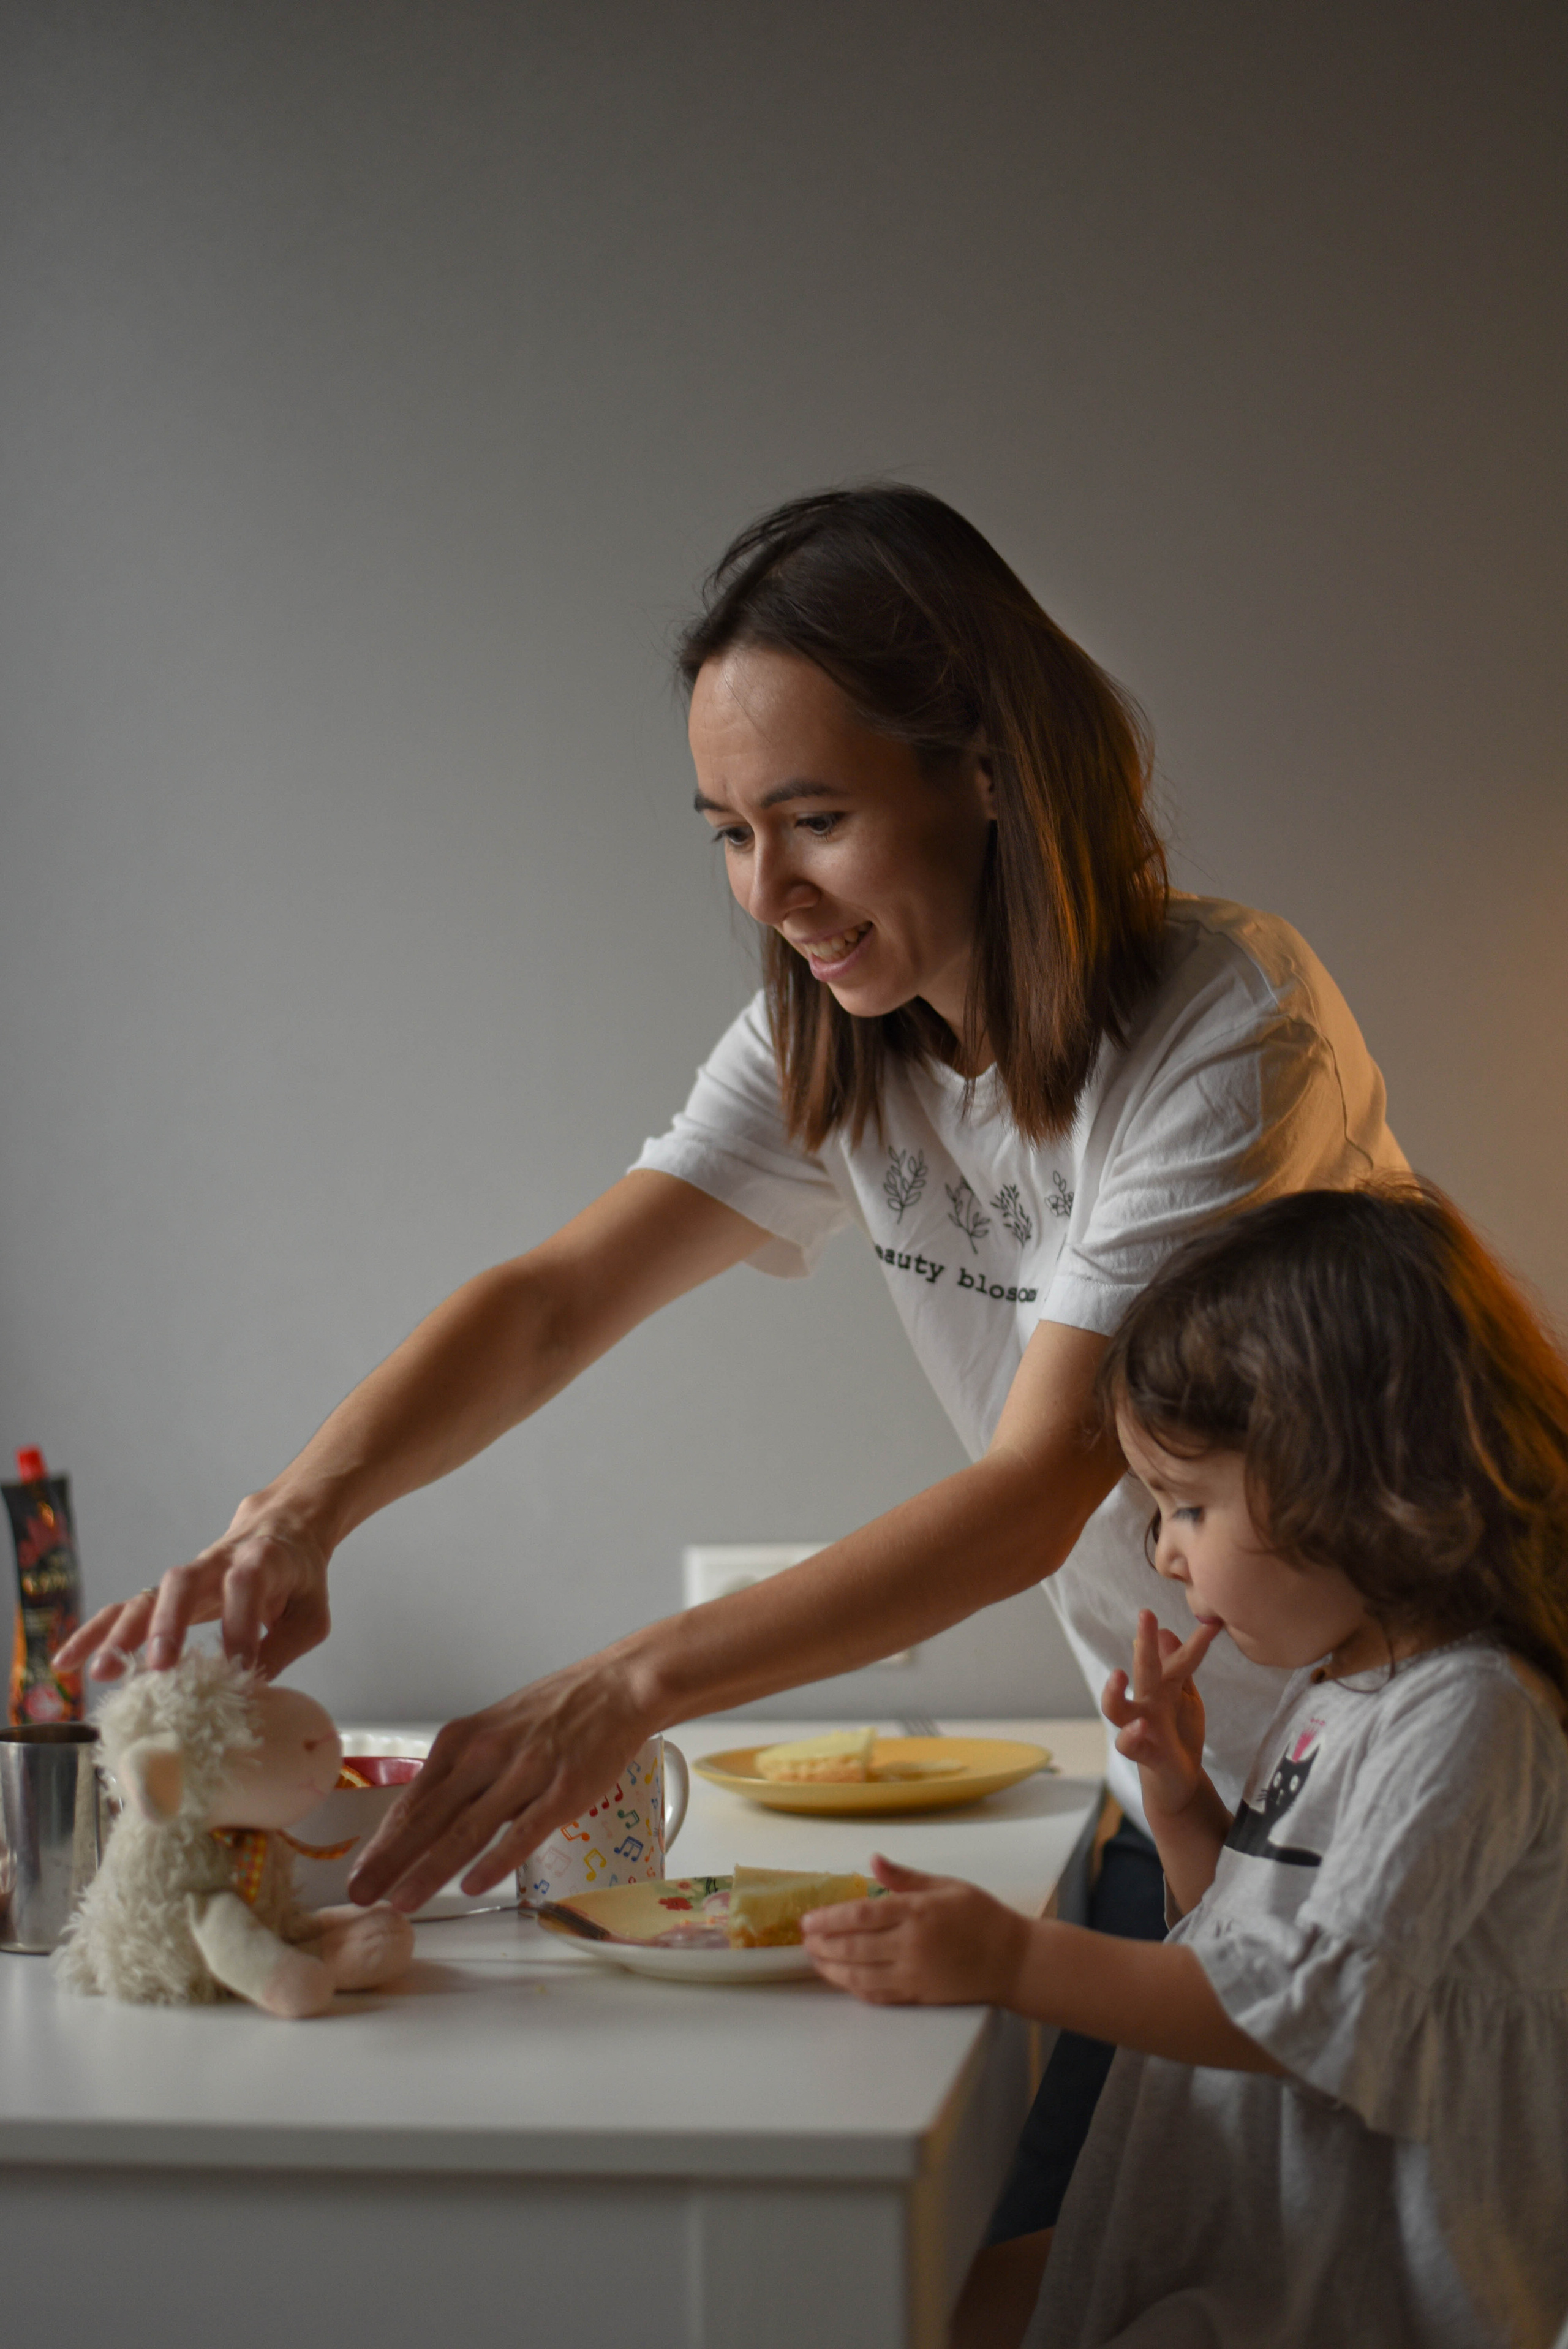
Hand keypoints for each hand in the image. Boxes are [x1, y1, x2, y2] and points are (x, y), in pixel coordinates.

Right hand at [52, 1515, 332, 1681]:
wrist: (282, 1529)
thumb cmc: (298, 1579)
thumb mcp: (312, 1613)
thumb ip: (285, 1647)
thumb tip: (250, 1691)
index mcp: (262, 1559)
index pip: (246, 1582)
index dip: (242, 1623)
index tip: (240, 1668)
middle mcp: (216, 1563)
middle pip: (183, 1582)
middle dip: (169, 1624)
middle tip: (158, 1666)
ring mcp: (185, 1579)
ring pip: (148, 1596)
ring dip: (124, 1634)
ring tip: (104, 1673)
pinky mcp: (163, 1595)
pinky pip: (123, 1608)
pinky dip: (94, 1632)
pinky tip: (66, 1660)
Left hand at [344, 1652, 653, 1912]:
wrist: (615, 1689)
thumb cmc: (553, 1712)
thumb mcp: (493, 1731)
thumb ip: (461, 1774)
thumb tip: (428, 1820)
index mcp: (463, 1740)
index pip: (413, 1800)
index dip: (382, 1841)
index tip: (360, 1873)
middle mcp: (486, 1755)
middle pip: (428, 1817)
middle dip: (390, 1862)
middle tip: (361, 1895)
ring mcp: (525, 1772)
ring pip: (467, 1829)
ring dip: (430, 1870)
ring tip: (403, 1902)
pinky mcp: (564, 1789)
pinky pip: (524, 1830)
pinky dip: (496, 1860)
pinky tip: (473, 1884)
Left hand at [800, 1855, 1031, 2006]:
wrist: (1012, 1960)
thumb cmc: (981, 1917)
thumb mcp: (946, 1886)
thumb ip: (905, 1877)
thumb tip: (873, 1860)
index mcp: (917, 1912)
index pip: (862, 1916)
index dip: (830, 1919)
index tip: (808, 1920)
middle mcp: (911, 1945)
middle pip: (854, 1946)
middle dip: (823, 1943)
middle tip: (804, 1939)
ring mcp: (914, 1974)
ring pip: (860, 1975)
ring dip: (831, 1968)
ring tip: (814, 1958)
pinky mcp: (918, 1996)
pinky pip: (878, 1994)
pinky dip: (854, 1988)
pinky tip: (841, 1979)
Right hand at [1101, 1608, 1217, 1818]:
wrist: (1177, 1780)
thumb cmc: (1177, 1733)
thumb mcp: (1183, 1697)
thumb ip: (1177, 1667)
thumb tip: (1166, 1631)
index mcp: (1162, 1689)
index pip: (1178, 1661)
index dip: (1196, 1644)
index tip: (1214, 1623)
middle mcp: (1147, 1703)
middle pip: (1143, 1671)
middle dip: (1144, 1643)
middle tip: (1146, 1615)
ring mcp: (1141, 1727)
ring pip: (1117, 1708)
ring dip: (1113, 1692)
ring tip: (1119, 1674)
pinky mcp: (1143, 1753)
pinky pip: (1128, 1745)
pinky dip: (1131, 1736)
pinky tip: (1139, 1727)